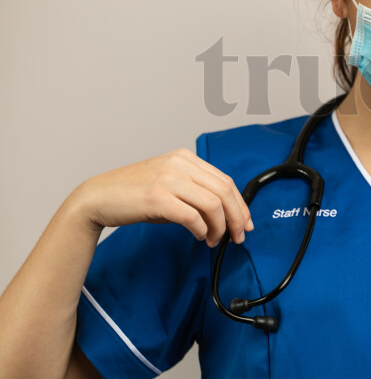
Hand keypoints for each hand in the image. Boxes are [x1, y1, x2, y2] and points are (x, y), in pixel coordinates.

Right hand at [69, 148, 252, 247]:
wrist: (97, 197)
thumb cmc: (134, 195)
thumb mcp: (170, 184)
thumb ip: (195, 192)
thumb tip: (225, 214)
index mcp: (185, 158)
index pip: (225, 181)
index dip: (240, 204)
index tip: (245, 223)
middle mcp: (180, 164)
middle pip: (224, 192)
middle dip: (236, 217)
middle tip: (237, 236)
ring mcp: (168, 179)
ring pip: (212, 204)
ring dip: (220, 227)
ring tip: (215, 240)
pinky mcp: (158, 197)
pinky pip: (193, 216)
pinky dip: (202, 230)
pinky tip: (200, 236)